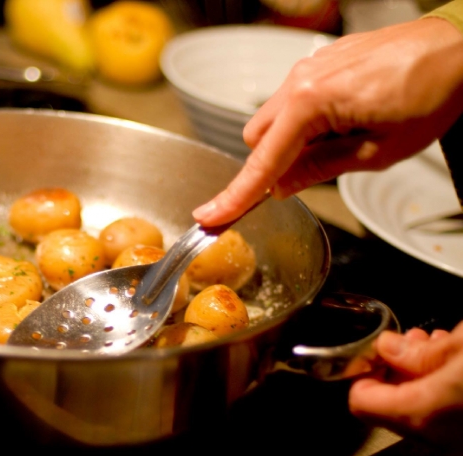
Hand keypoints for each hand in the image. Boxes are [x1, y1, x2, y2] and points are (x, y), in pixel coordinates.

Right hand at [193, 17, 462, 226]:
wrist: (460, 47)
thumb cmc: (431, 93)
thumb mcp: (378, 150)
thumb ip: (321, 168)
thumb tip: (283, 186)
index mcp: (311, 102)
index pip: (263, 162)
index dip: (236, 195)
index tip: (210, 216)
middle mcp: (300, 79)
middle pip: (258, 138)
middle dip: (274, 163)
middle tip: (315, 170)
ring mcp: (308, 68)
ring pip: (274, 119)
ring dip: (292, 141)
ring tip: (342, 138)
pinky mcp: (320, 64)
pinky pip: (293, 100)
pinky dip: (306, 121)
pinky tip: (345, 118)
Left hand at [349, 324, 462, 455]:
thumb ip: (419, 352)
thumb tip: (387, 348)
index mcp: (425, 415)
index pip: (361, 401)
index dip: (364, 370)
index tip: (375, 350)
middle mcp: (442, 441)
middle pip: (391, 407)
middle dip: (398, 370)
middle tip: (416, 343)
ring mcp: (461, 447)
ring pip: (421, 413)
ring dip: (424, 379)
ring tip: (442, 349)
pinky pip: (447, 422)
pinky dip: (445, 394)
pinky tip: (457, 367)